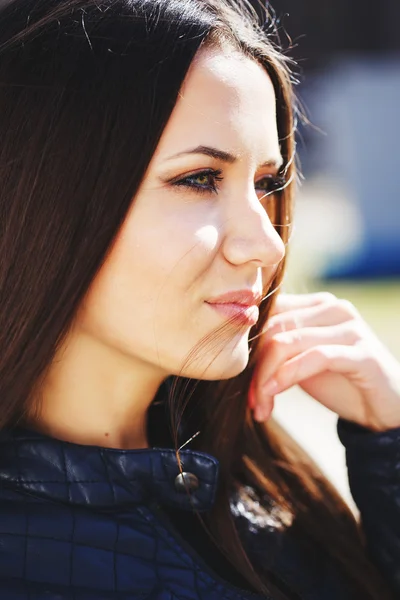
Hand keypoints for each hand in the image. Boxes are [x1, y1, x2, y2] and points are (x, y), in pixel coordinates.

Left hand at [249, 292, 399, 430]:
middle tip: (249, 400)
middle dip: (254, 368)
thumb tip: (234, 350)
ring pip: (287, 342)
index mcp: (316, 305)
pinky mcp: (362, 352)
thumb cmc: (340, 383)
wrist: (385, 409)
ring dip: (265, 378)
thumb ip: (276, 348)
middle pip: (272, 328)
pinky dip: (287, 377)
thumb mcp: (300, 362)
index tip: (238, 380)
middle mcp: (333, 308)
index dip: (246, 345)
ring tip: (260, 405)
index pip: (267, 313)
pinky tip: (273, 395)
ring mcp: (350, 327)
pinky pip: (315, 358)